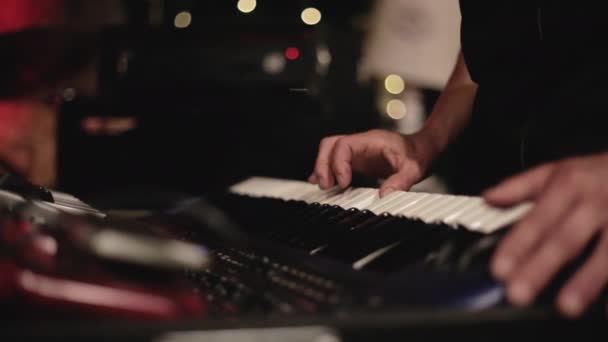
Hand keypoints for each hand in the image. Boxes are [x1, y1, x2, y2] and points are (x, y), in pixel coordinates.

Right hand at [308, 129, 434, 195]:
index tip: (343, 183)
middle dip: (323, 165)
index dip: (338, 164)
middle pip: (330, 145)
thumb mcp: (414, 169)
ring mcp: (357, 151)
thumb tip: (383, 195)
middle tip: (325, 186)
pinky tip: (325, 184)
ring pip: (329, 152)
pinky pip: (336, 161)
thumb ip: (400, 182)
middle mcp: (361, 144)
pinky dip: (328, 172)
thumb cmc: (418, 154)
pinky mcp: (358, 160)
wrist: (424, 148)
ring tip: (324, 187)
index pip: (344, 145)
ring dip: (323, 168)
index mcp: (371, 141)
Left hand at [483, 153, 607, 317]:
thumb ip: (521, 186)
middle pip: (565, 240)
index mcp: (568, 187)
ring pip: (605, 254)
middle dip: (540, 268)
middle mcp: (595, 204)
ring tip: (566, 307)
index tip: (500, 269)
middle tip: (518, 293)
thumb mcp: (559, 169)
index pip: (537, 220)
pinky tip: (607, 309)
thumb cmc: (599, 174)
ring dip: (586, 281)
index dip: (517, 246)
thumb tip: (489, 198)